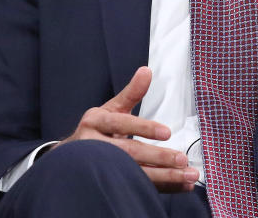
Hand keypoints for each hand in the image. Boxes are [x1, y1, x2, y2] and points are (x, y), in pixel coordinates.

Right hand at [55, 66, 197, 191]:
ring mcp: (99, 167)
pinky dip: (160, 187)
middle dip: (158, 158)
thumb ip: (132, 93)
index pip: (121, 124)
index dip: (144, 128)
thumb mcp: (111, 108)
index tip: (167, 132)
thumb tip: (146, 71)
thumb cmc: (97, 130)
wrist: (70, 157)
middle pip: (128, 154)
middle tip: (182, 160)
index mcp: (96, 122)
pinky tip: (179, 185)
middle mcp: (94, 145)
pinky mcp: (108, 182)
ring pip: (133, 174)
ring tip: (187, 176)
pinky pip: (137, 186)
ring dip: (163, 177)